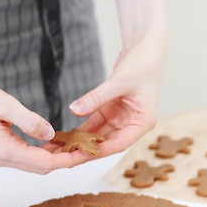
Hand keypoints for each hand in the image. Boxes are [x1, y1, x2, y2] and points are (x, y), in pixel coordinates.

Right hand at [0, 80, 90, 172]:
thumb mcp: (3, 104)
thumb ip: (29, 120)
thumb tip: (51, 133)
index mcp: (5, 150)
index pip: (45, 162)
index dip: (68, 159)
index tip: (85, 154)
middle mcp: (3, 158)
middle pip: (42, 167)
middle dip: (66, 161)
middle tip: (86, 150)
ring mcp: (0, 156)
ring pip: (35, 164)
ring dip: (55, 157)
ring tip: (75, 146)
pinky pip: (26, 156)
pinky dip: (43, 152)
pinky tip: (54, 141)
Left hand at [67, 31, 166, 155]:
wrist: (146, 47)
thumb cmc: (143, 64)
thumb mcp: (119, 81)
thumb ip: (96, 97)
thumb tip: (75, 109)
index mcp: (143, 122)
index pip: (119, 143)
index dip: (99, 150)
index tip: (79, 156)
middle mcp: (133, 124)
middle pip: (107, 143)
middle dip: (85, 151)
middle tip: (63, 159)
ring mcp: (122, 119)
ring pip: (98, 136)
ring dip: (81, 143)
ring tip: (60, 150)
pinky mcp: (112, 111)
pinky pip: (95, 124)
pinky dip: (81, 130)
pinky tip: (66, 136)